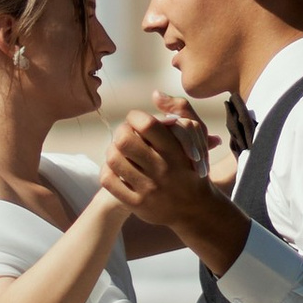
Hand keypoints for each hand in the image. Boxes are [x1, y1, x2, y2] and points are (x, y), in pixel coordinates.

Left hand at [99, 103, 202, 223]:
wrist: (196, 209)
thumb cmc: (192, 167)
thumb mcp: (196, 137)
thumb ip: (180, 110)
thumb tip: (155, 93)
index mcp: (175, 151)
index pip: (146, 124)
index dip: (134, 117)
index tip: (136, 121)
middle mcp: (162, 170)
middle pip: (124, 140)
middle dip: (120, 132)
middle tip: (124, 135)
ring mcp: (148, 189)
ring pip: (113, 159)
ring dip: (112, 151)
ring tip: (119, 151)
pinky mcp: (137, 204)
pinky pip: (109, 181)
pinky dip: (107, 170)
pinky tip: (115, 168)